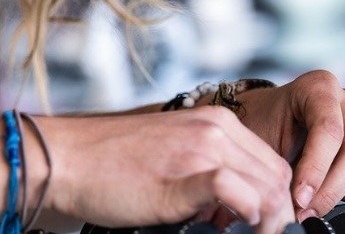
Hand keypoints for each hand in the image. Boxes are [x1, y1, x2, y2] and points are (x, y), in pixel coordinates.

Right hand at [41, 107, 295, 233]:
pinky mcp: (182, 177)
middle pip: (278, 178)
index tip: (260, 225)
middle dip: (277, 215)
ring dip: (265, 220)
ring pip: (267, 187)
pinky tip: (226, 228)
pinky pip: (234, 191)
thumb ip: (212, 171)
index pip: (274, 165)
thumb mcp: (175, 156)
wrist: (66, 159)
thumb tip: (241, 210)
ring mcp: (199, 151)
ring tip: (239, 233)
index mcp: (215, 122)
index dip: (276, 201)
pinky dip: (245, 215)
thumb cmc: (111, 164)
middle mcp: (214, 129)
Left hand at [233, 71, 344, 219]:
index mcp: (320, 86)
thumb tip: (298, 205)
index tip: (299, 199)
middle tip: (305, 212)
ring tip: (319, 198)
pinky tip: (335, 191)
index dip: (316, 170)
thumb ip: (280, 166)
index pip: (329, 130)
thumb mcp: (263, 140)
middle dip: (330, 191)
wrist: (272, 124)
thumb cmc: (266, 129)